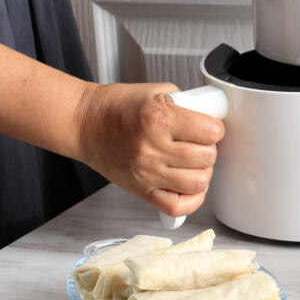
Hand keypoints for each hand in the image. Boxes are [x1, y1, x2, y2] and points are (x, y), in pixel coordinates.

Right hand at [75, 83, 224, 215]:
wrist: (84, 123)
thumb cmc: (117, 107)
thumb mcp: (157, 92)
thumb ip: (187, 103)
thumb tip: (212, 115)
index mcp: (158, 119)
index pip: (210, 132)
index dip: (215, 129)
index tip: (210, 127)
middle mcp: (152, 148)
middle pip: (207, 158)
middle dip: (209, 149)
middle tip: (200, 144)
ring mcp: (146, 173)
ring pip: (197, 183)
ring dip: (203, 172)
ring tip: (194, 163)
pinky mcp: (140, 190)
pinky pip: (176, 207)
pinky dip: (191, 200)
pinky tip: (189, 186)